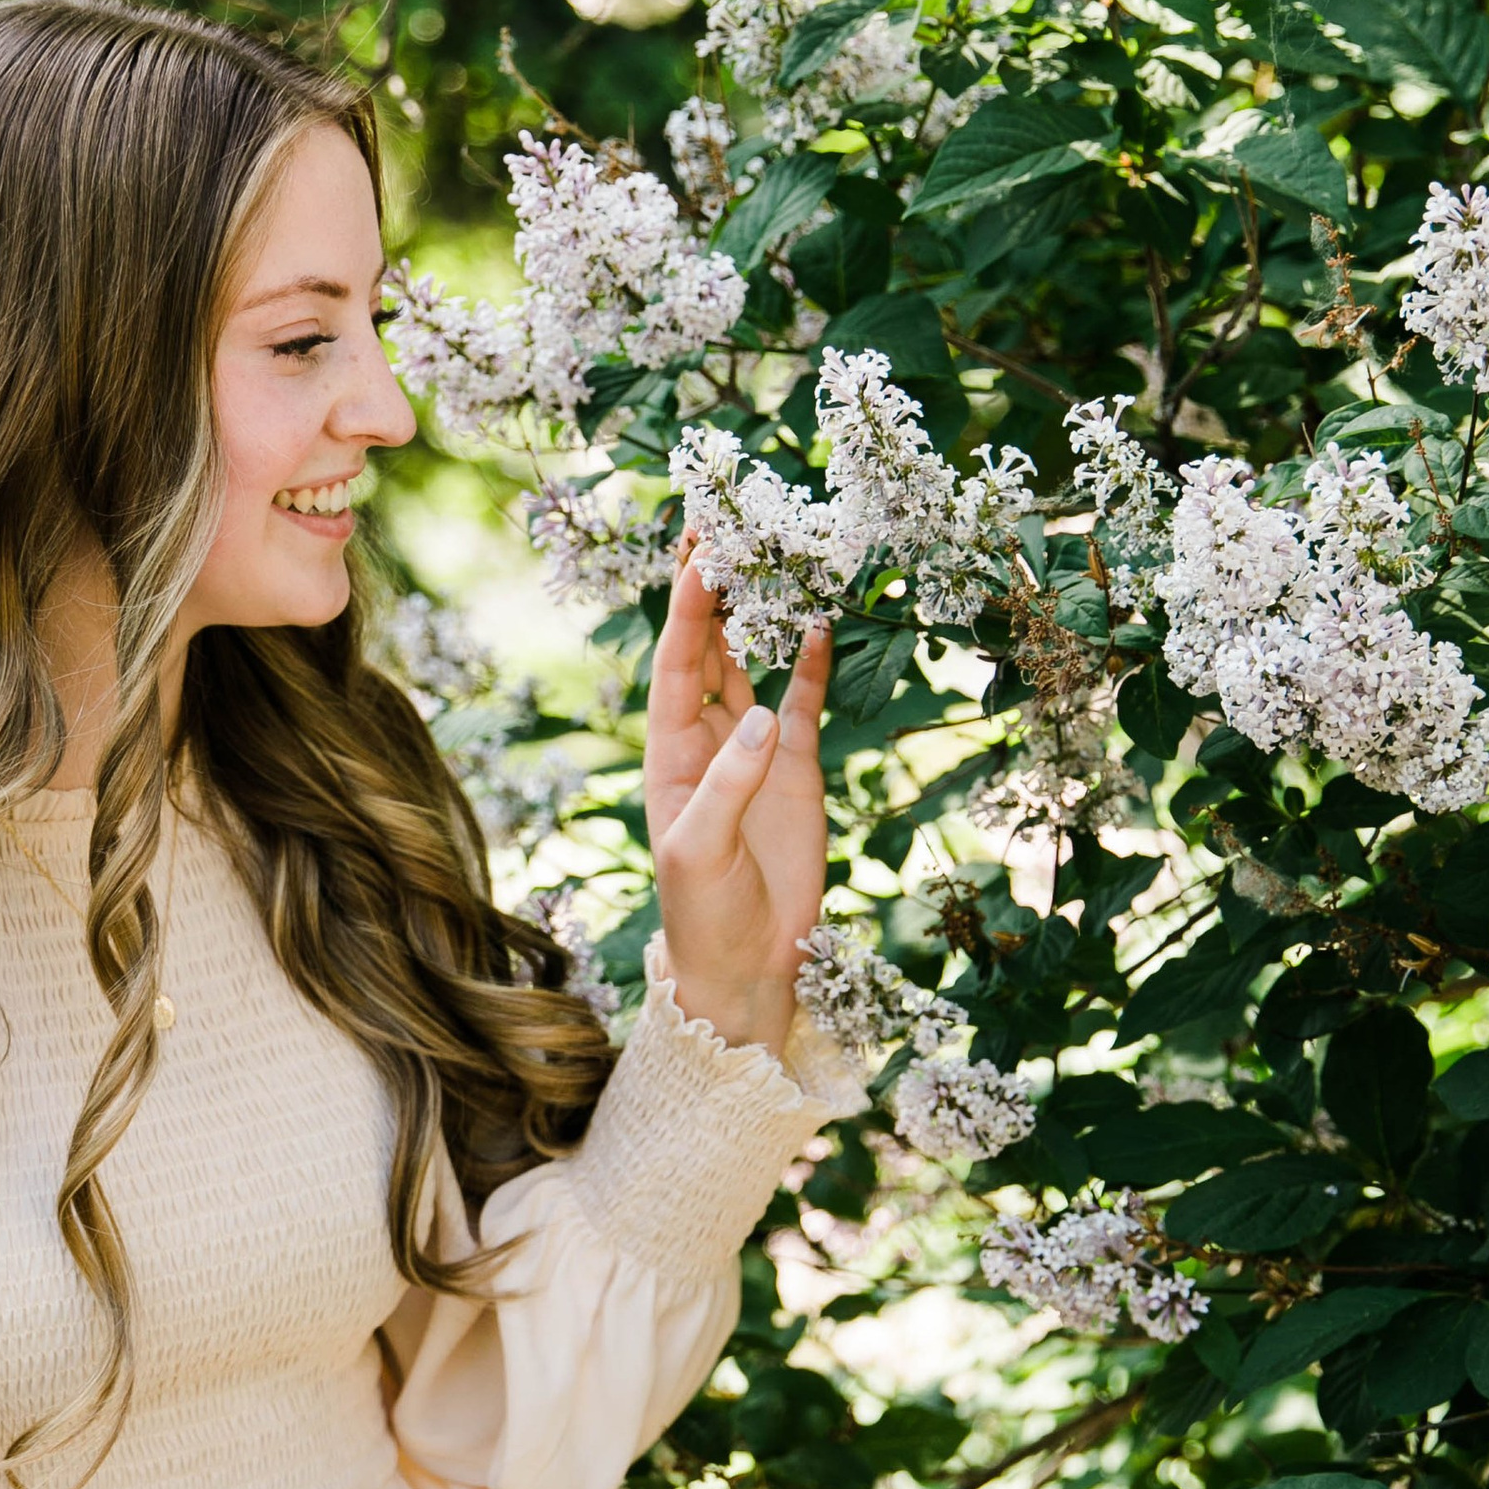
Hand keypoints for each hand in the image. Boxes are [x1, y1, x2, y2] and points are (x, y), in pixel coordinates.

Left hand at [647, 553, 830, 1056]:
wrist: (747, 964)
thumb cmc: (703, 913)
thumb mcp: (701, 852)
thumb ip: (728, 785)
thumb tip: (760, 718)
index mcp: (670, 753)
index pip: (676, 664)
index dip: (684, 609)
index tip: (697, 554)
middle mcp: (707, 739)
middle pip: (707, 647)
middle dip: (711, 590)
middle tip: (722, 524)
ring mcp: (752, 749)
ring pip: (752, 662)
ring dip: (757, 612)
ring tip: (769, 552)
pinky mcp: (795, 769)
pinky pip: (802, 700)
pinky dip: (808, 662)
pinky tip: (818, 620)